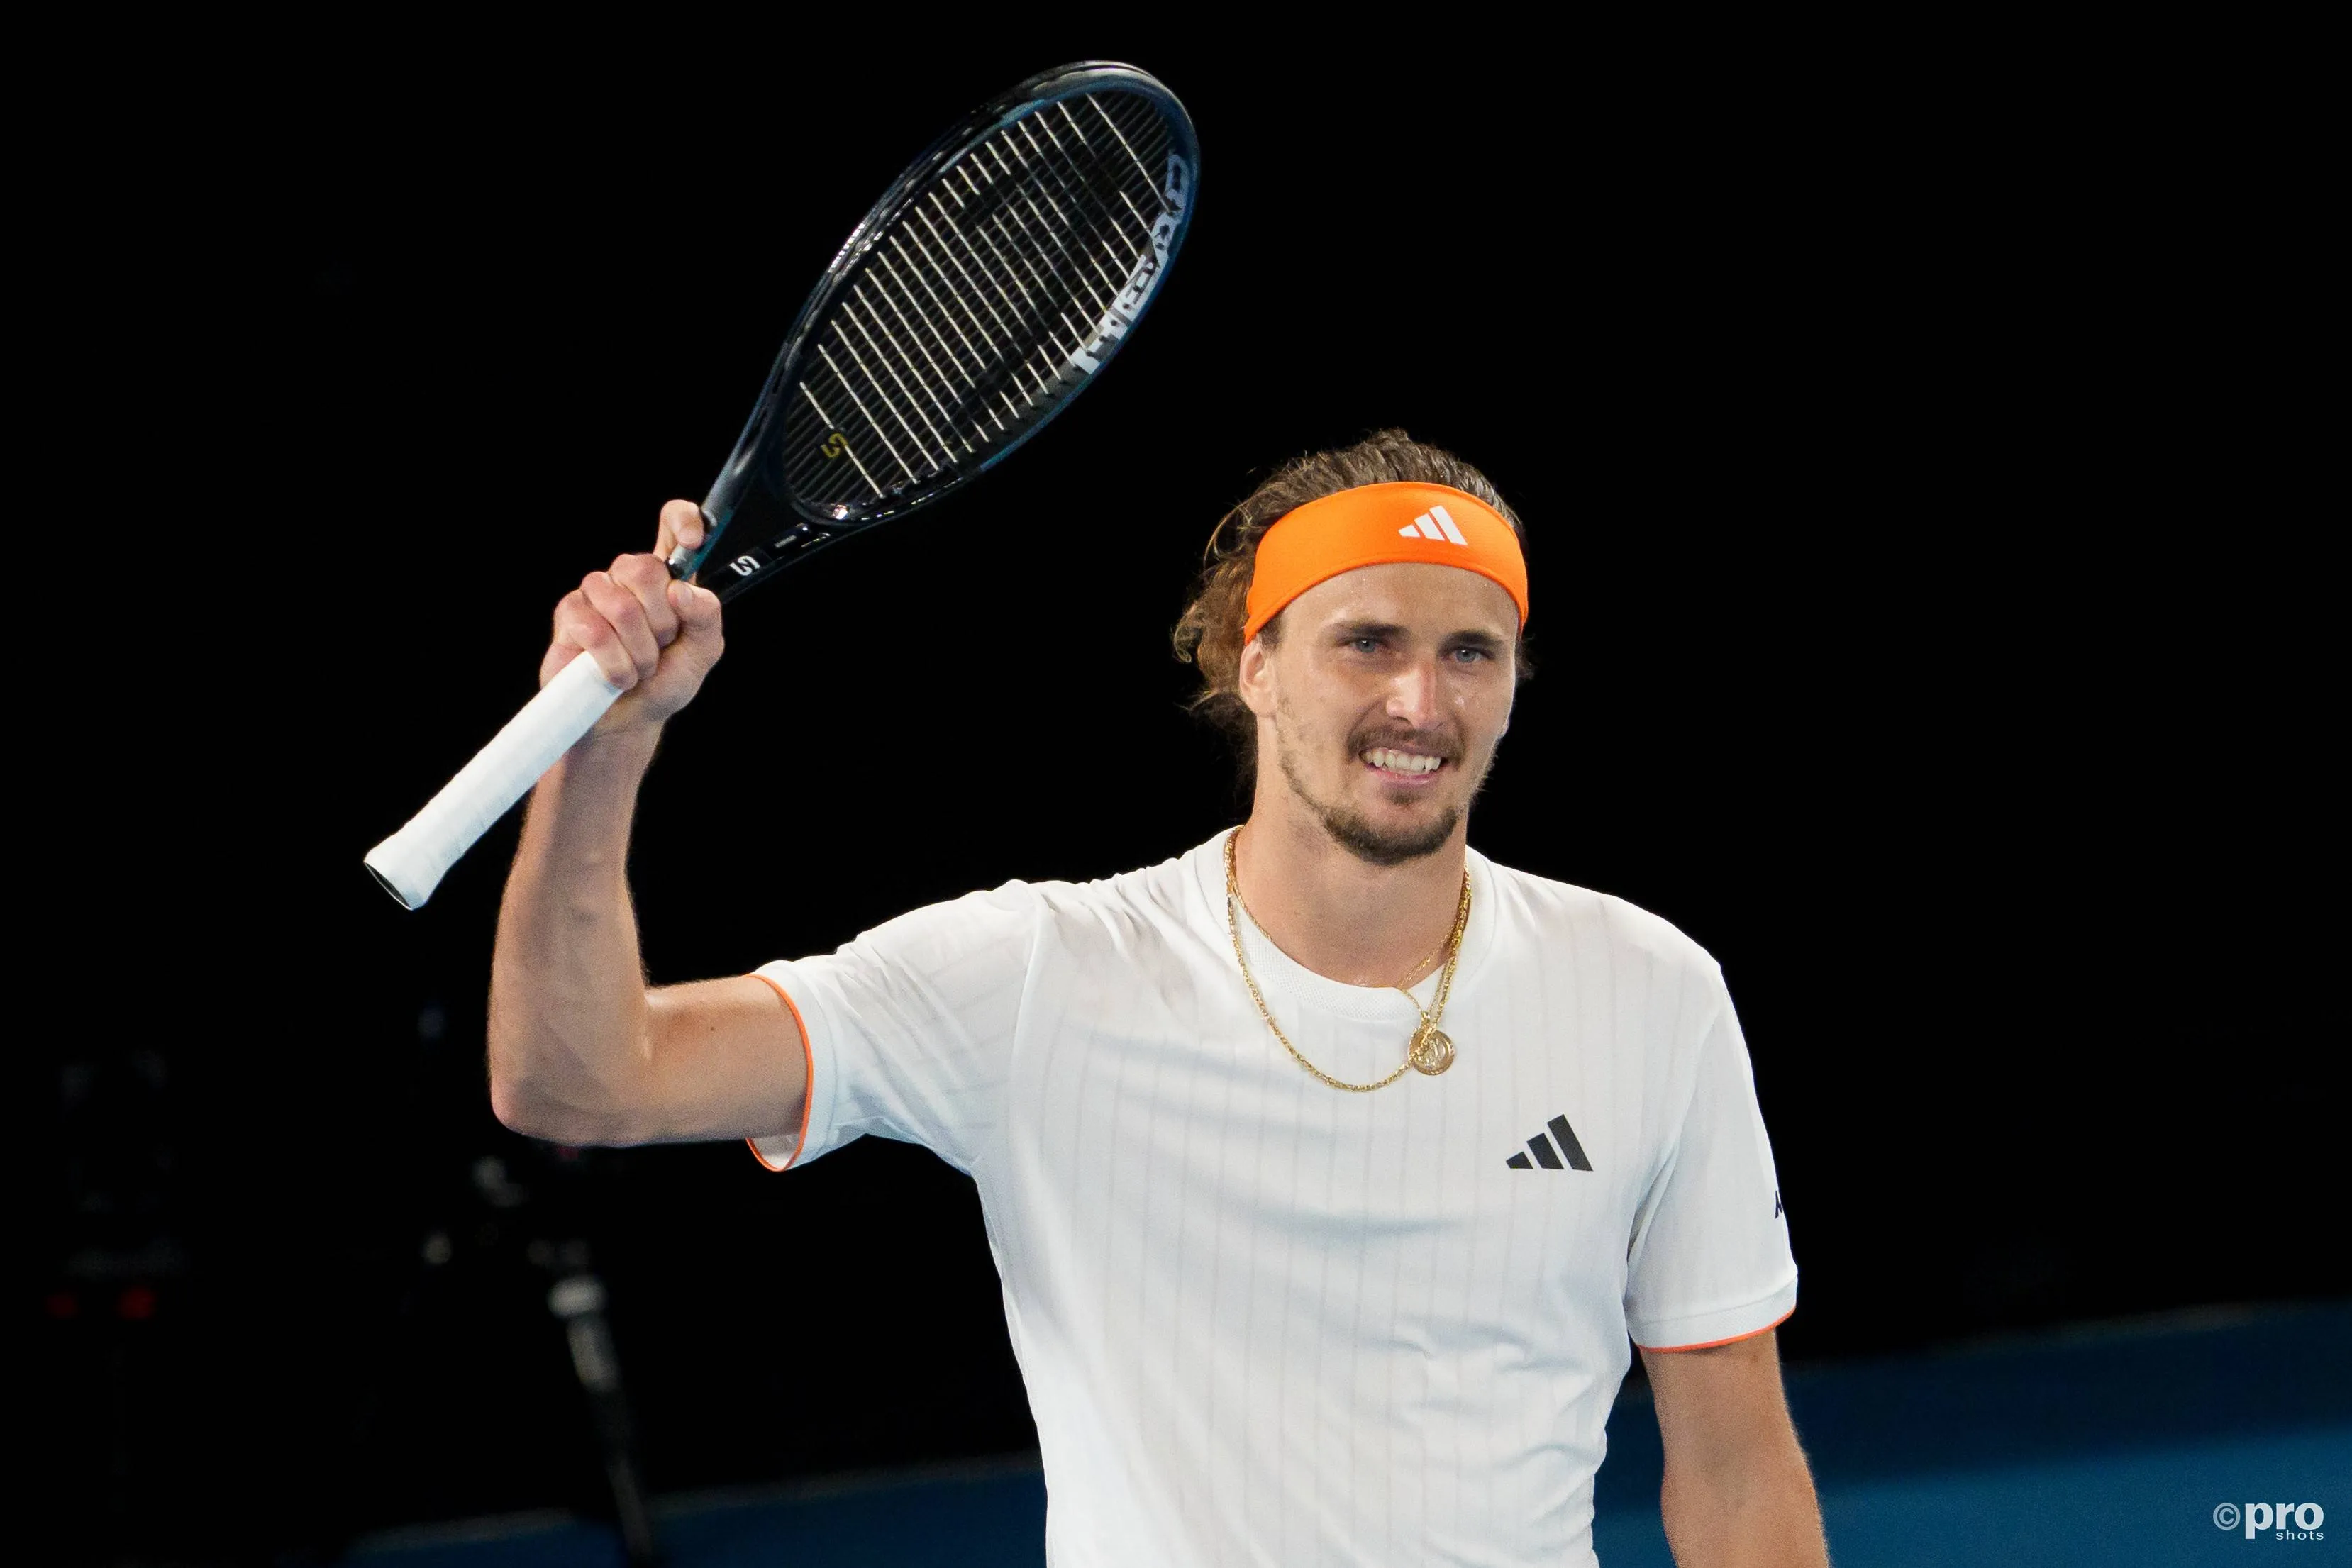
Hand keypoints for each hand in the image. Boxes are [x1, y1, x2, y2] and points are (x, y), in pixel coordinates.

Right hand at [541, 500, 725, 733]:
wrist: (628, 722)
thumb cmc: (663, 682)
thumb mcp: (701, 653)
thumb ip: (706, 618)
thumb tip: (682, 590)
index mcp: (665, 579)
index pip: (671, 524)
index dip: (682, 521)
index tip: (692, 541)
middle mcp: (628, 579)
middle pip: (646, 568)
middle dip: (662, 621)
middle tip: (660, 647)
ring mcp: (596, 594)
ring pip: (621, 605)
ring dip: (640, 650)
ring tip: (639, 668)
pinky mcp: (570, 616)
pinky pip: (595, 630)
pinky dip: (616, 663)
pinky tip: (618, 676)